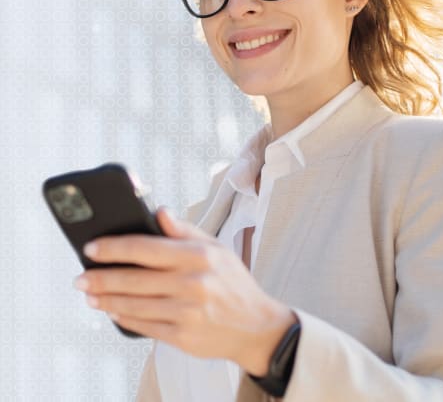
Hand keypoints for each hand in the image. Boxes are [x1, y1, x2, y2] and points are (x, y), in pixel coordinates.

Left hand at [74, 208, 296, 375]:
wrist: (256, 326)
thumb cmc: (235, 284)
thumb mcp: (218, 249)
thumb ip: (186, 230)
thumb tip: (160, 210)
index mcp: (200, 256)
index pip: (147, 248)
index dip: (115, 247)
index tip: (92, 248)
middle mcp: (193, 284)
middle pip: (134, 279)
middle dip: (100, 277)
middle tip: (80, 277)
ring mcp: (187, 313)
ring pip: (134, 305)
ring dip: (106, 300)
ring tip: (90, 295)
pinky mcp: (183, 337)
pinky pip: (144, 327)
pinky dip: (124, 319)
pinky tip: (113, 312)